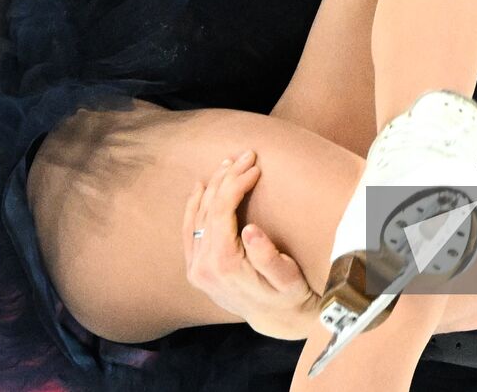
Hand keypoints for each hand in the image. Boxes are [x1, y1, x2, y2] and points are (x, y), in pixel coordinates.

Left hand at [182, 151, 319, 339]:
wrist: (275, 321)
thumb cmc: (288, 295)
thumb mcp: (287, 279)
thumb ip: (268, 257)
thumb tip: (250, 231)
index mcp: (224, 264)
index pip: (222, 210)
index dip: (237, 183)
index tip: (255, 166)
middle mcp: (203, 266)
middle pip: (209, 208)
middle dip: (227, 177)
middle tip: (246, 155)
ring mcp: (195, 268)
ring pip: (197, 215)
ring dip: (213, 186)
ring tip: (229, 163)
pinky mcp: (195, 268)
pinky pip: (189, 229)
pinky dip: (194, 205)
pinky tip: (201, 186)